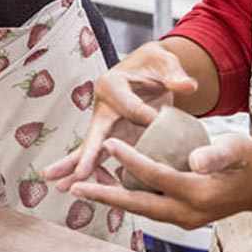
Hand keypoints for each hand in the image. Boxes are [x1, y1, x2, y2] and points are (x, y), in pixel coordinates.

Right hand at [40, 40, 197, 191]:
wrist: (148, 68)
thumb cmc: (155, 64)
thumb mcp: (166, 63)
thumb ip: (175, 75)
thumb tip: (188, 86)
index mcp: (112, 84)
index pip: (129, 108)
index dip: (146, 117)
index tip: (160, 121)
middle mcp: (103, 107)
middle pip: (93, 134)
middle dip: (85, 156)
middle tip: (73, 174)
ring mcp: (106, 124)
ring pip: (92, 150)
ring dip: (78, 169)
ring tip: (63, 188)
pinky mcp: (113, 136)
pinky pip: (105, 156)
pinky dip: (96, 171)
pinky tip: (91, 188)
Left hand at [67, 133, 251, 230]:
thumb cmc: (250, 161)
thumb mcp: (240, 149)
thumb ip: (218, 153)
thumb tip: (193, 159)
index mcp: (200, 193)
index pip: (157, 175)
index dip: (131, 159)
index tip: (108, 144)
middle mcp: (188, 212)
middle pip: (139, 204)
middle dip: (105, 196)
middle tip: (74, 188)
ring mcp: (184, 218)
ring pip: (140, 208)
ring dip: (111, 199)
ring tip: (80, 188)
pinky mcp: (180, 216)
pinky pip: (148, 207)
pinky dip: (126, 197)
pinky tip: (107, 184)